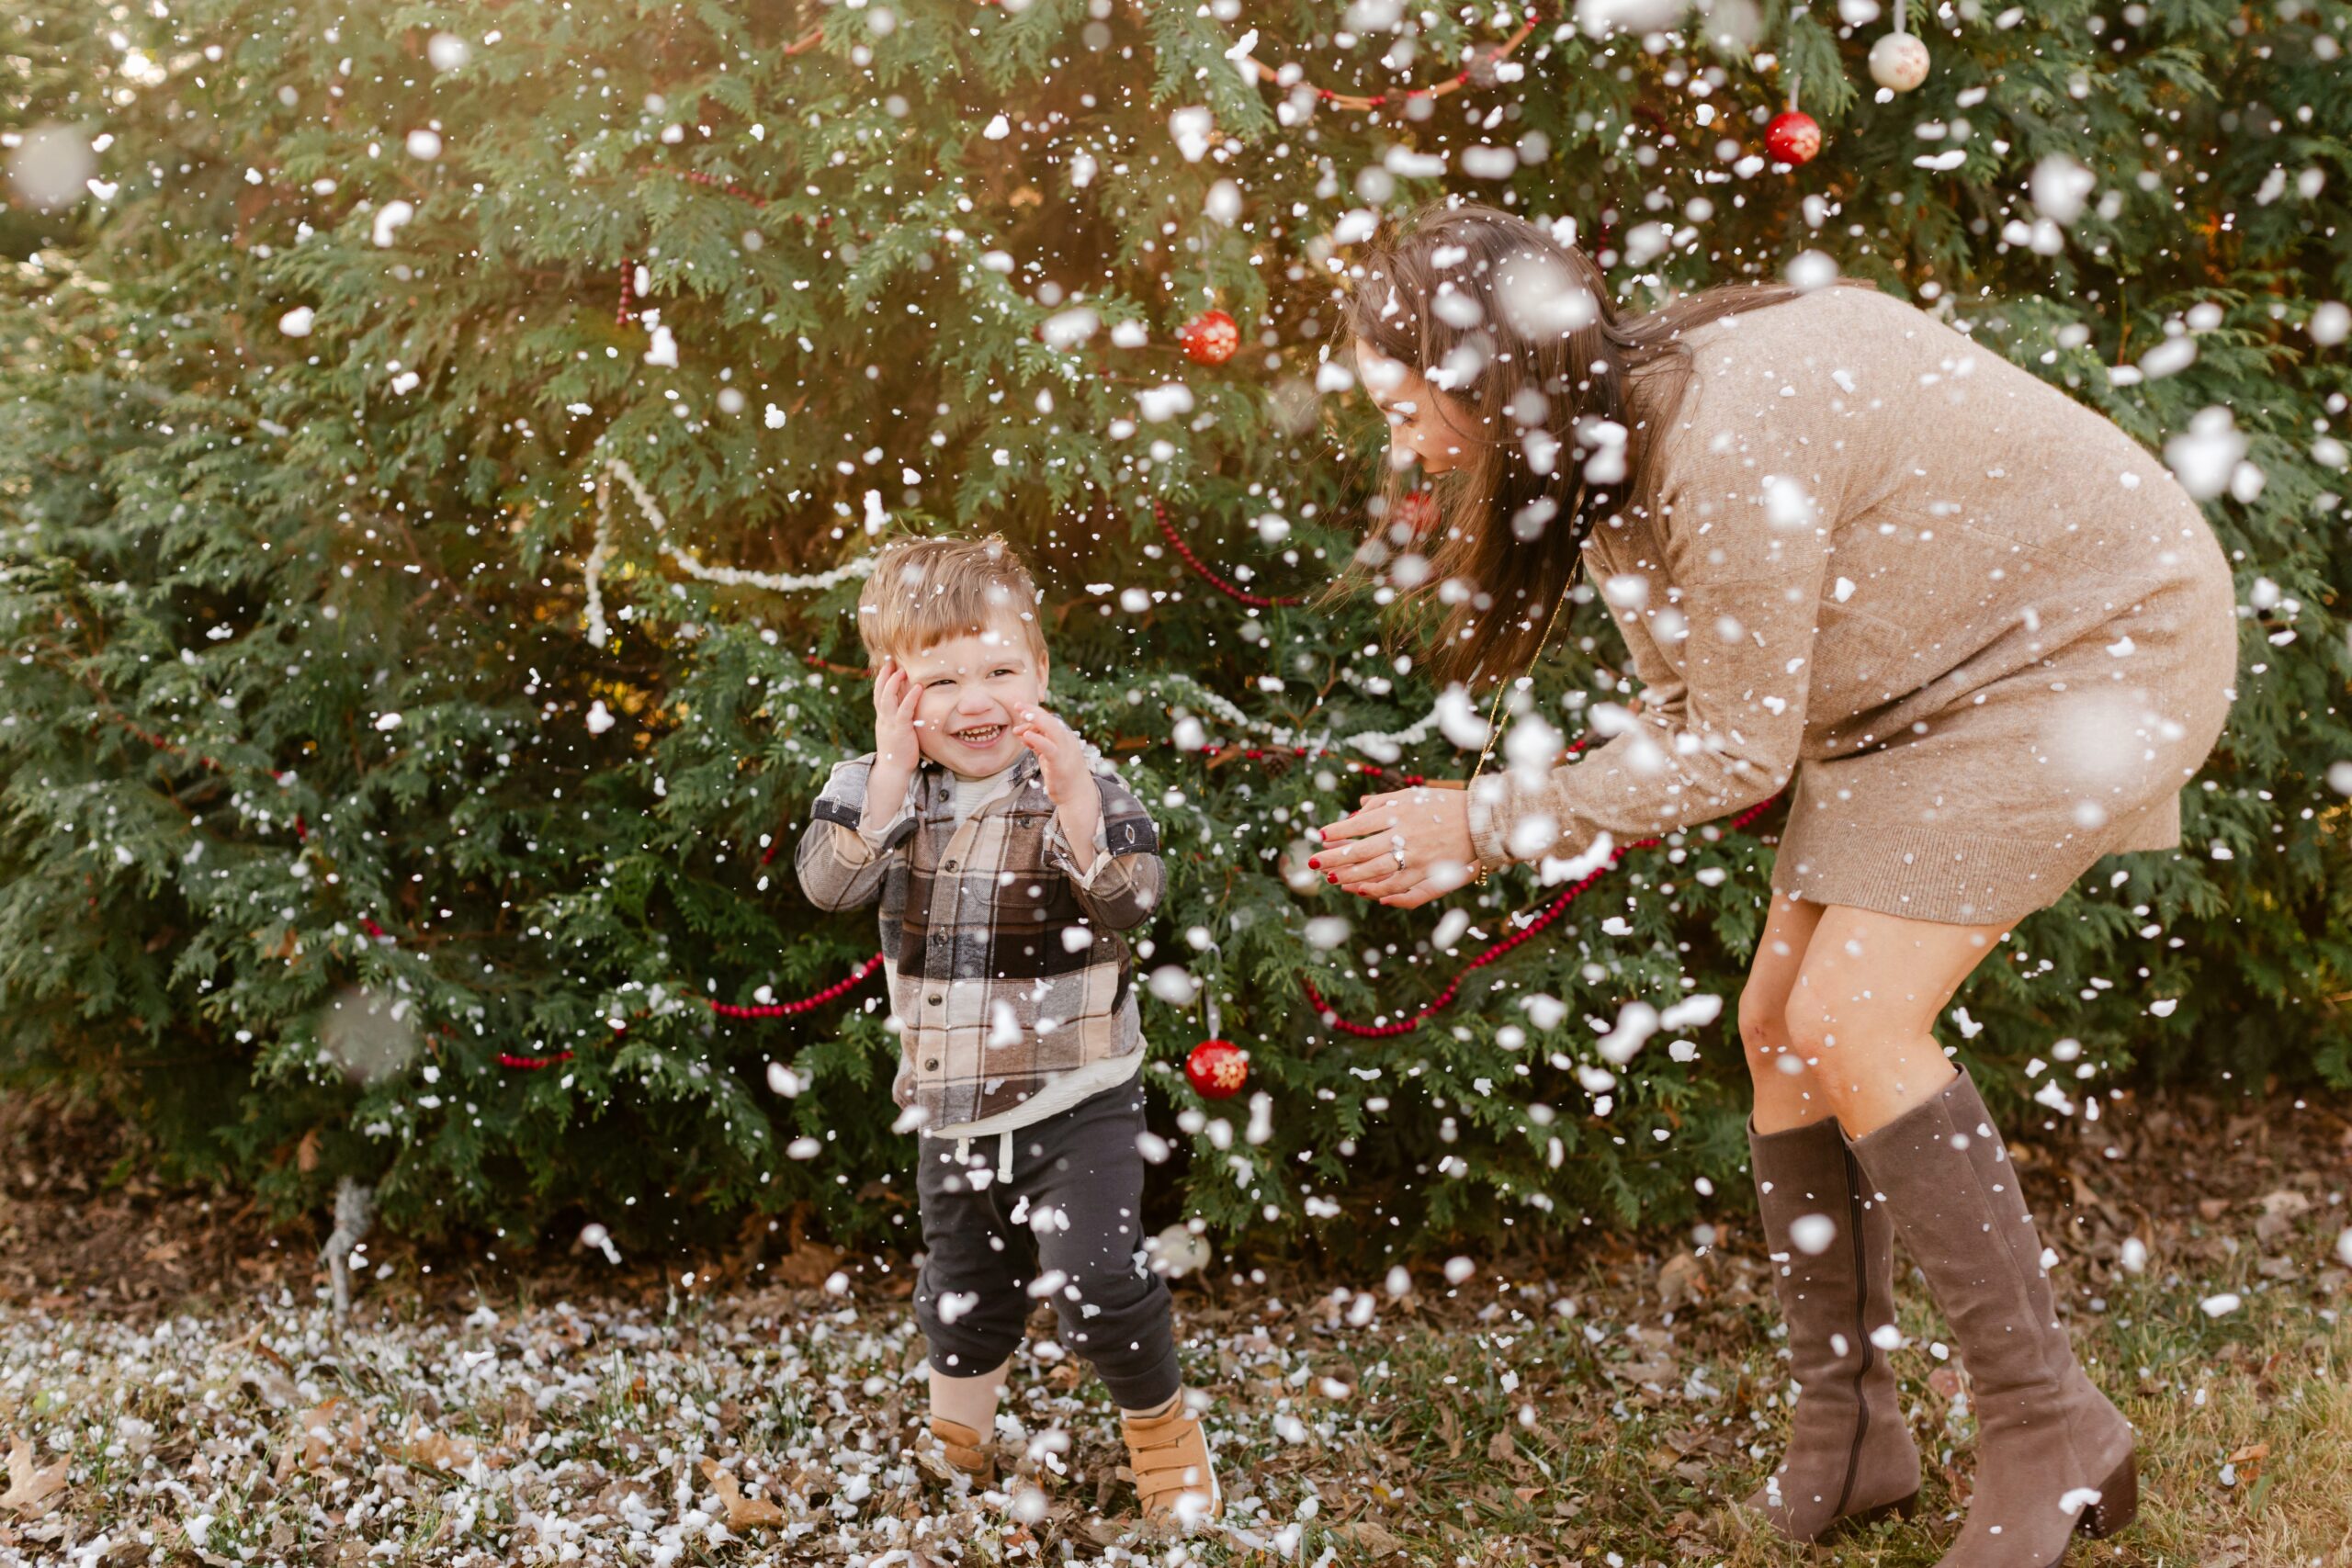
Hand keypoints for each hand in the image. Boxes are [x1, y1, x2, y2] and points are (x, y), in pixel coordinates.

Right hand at [871, 657, 921, 772]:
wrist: (893, 769)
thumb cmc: (898, 750)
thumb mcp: (895, 730)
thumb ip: (897, 717)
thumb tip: (906, 706)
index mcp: (882, 718)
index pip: (878, 694)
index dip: (882, 679)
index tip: (887, 665)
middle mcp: (883, 718)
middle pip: (880, 692)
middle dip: (884, 675)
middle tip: (891, 661)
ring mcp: (890, 724)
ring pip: (887, 699)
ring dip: (894, 683)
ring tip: (901, 670)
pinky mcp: (900, 730)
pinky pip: (904, 711)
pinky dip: (910, 698)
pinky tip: (918, 687)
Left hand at [1013, 705, 1091, 804]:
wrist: (1078, 795)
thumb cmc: (1063, 777)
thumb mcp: (1049, 757)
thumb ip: (1039, 745)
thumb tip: (1024, 735)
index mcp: (1065, 738)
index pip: (1049, 719)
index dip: (1034, 712)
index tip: (1020, 708)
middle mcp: (1067, 740)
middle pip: (1050, 719)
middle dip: (1033, 711)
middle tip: (1017, 706)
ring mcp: (1065, 751)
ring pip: (1051, 728)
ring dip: (1035, 720)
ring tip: (1021, 717)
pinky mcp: (1059, 762)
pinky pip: (1048, 747)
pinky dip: (1037, 739)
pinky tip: (1026, 735)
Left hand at [1312, 785, 1478, 908]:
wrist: (1481, 821)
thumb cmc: (1443, 805)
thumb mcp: (1411, 795)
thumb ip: (1381, 803)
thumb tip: (1353, 813)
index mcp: (1398, 813)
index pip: (1358, 825)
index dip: (1337, 832)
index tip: (1322, 836)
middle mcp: (1403, 835)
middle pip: (1360, 851)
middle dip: (1333, 858)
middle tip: (1313, 863)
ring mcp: (1415, 858)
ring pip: (1373, 872)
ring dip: (1349, 877)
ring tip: (1331, 879)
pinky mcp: (1428, 874)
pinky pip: (1398, 888)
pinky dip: (1379, 891)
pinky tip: (1363, 891)